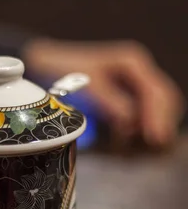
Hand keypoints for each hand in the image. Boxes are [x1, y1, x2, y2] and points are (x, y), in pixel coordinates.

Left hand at [23, 39, 184, 146]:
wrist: (43, 66)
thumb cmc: (61, 69)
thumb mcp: (84, 84)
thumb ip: (109, 101)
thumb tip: (129, 122)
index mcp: (132, 63)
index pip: (156, 92)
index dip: (158, 116)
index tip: (154, 138)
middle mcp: (137, 74)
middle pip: (165, 101)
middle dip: (158, 123)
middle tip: (149, 145)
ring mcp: (133, 87)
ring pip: (156, 110)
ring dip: (149, 128)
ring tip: (133, 144)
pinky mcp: (125, 100)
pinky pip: (141, 117)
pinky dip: (137, 130)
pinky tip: (124, 141)